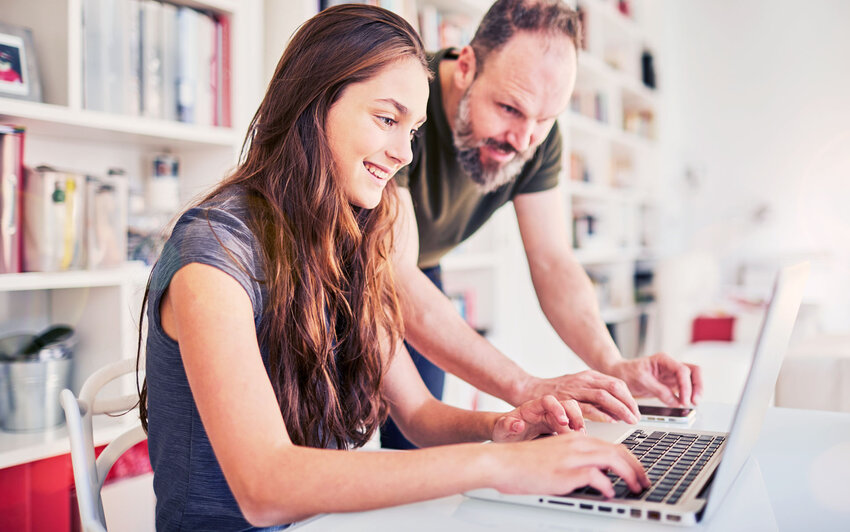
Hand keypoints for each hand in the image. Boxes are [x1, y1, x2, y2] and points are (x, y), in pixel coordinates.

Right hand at [491, 433, 649, 496]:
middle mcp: (576, 444)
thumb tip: (594, 474)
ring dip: (629, 475)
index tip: (638, 471)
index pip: (612, 445)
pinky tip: (609, 492)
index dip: (630, 459)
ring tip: (636, 487)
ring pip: (613, 459)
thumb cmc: (522, 462)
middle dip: (637, 467)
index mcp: (575, 439)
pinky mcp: (564, 471)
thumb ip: (574, 460)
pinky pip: (595, 476)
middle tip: (644, 481)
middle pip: (618, 451)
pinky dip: (607, 485)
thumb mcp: (554, 455)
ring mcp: (571, 457)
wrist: (501, 461)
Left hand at [493, 395, 584, 441]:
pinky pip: (572, 426)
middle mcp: (545, 411)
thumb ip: (507, 425)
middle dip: (575, 416)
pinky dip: (578, 432)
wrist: (505, 435)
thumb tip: (518, 424)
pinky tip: (579, 442)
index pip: (548, 401)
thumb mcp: (501, 429)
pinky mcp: (557, 428)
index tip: (563, 421)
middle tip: (579, 431)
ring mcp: (552, 418)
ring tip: (582, 437)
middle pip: (566, 405)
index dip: (557, 408)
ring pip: (572, 414)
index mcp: (531, 408)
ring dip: (579, 424)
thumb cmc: (503, 430)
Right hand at [524, 370, 639, 423]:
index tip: (636, 411)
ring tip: (627, 420)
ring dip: (618, 408)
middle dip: (628, 403)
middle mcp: (583, 380)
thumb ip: (595, 397)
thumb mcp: (578, 389)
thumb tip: (618, 410)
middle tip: (636, 417)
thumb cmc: (556, 393)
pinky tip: (609, 421)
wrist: (528, 390)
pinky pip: (586, 406)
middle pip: (613, 387)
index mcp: (588, 376)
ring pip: (603, 395)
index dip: (630, 398)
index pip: (617, 383)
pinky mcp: (564, 399)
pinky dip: (600, 414)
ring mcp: (574, 388)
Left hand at [606, 353, 702, 406]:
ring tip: (691, 404)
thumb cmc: (628, 372)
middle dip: (697, 386)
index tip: (684, 399)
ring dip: (695, 391)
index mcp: (664, 360)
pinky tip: (684, 404)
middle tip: (694, 402)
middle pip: (694, 372)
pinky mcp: (671, 384)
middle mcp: (671, 366)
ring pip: (693, 380)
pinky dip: (688, 396)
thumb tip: (675, 401)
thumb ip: (659, 390)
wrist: (620, 374)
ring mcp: (672, 375)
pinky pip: (685, 389)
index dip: (686, 385)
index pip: (682, 370)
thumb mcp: (641, 380)